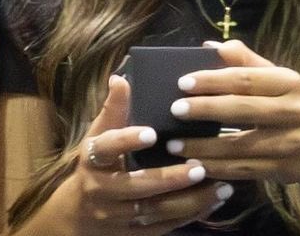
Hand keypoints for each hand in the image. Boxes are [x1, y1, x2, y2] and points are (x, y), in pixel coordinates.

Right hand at [57, 74, 230, 233]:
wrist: (78, 213)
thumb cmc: (95, 165)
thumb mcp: (97, 137)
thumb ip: (112, 111)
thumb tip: (121, 78)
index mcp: (92, 160)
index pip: (106, 149)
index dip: (126, 141)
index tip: (151, 133)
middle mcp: (103, 189)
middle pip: (137, 186)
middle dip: (169, 178)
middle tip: (200, 167)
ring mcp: (118, 215)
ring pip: (156, 210)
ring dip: (190, 200)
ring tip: (220, 186)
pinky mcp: (134, 233)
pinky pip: (165, 226)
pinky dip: (191, 214)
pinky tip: (213, 201)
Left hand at [166, 39, 299, 185]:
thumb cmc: (290, 105)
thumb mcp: (276, 80)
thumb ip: (244, 62)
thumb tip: (210, 46)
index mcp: (289, 82)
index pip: (245, 78)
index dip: (212, 80)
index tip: (182, 82)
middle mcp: (295, 111)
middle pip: (242, 110)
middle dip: (205, 109)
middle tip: (174, 110)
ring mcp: (292, 144)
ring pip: (240, 146)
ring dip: (203, 147)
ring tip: (173, 144)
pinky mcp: (286, 170)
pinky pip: (244, 170)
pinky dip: (216, 168)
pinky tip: (193, 165)